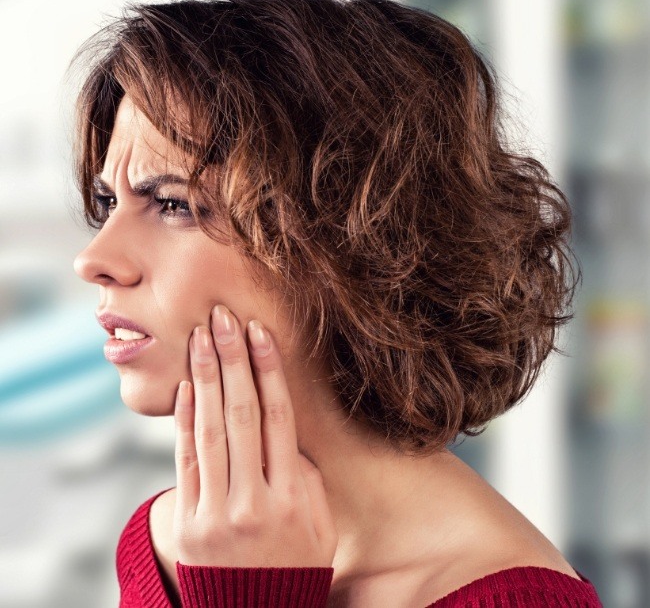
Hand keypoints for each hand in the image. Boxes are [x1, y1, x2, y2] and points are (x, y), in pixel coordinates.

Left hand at [172, 304, 337, 567]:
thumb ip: (303, 475)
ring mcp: (216, 512)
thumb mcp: (319, 522)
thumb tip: (283, 430)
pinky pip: (186, 460)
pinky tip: (187, 385)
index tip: (259, 333)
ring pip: (211, 430)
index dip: (268, 371)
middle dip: (232, 360)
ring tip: (202, 337)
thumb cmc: (296, 562)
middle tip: (223, 317)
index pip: (279, 418)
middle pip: (242, 414)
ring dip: (206, 377)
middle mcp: (254, 500)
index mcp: (293, 496)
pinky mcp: (189, 522)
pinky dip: (185, 419)